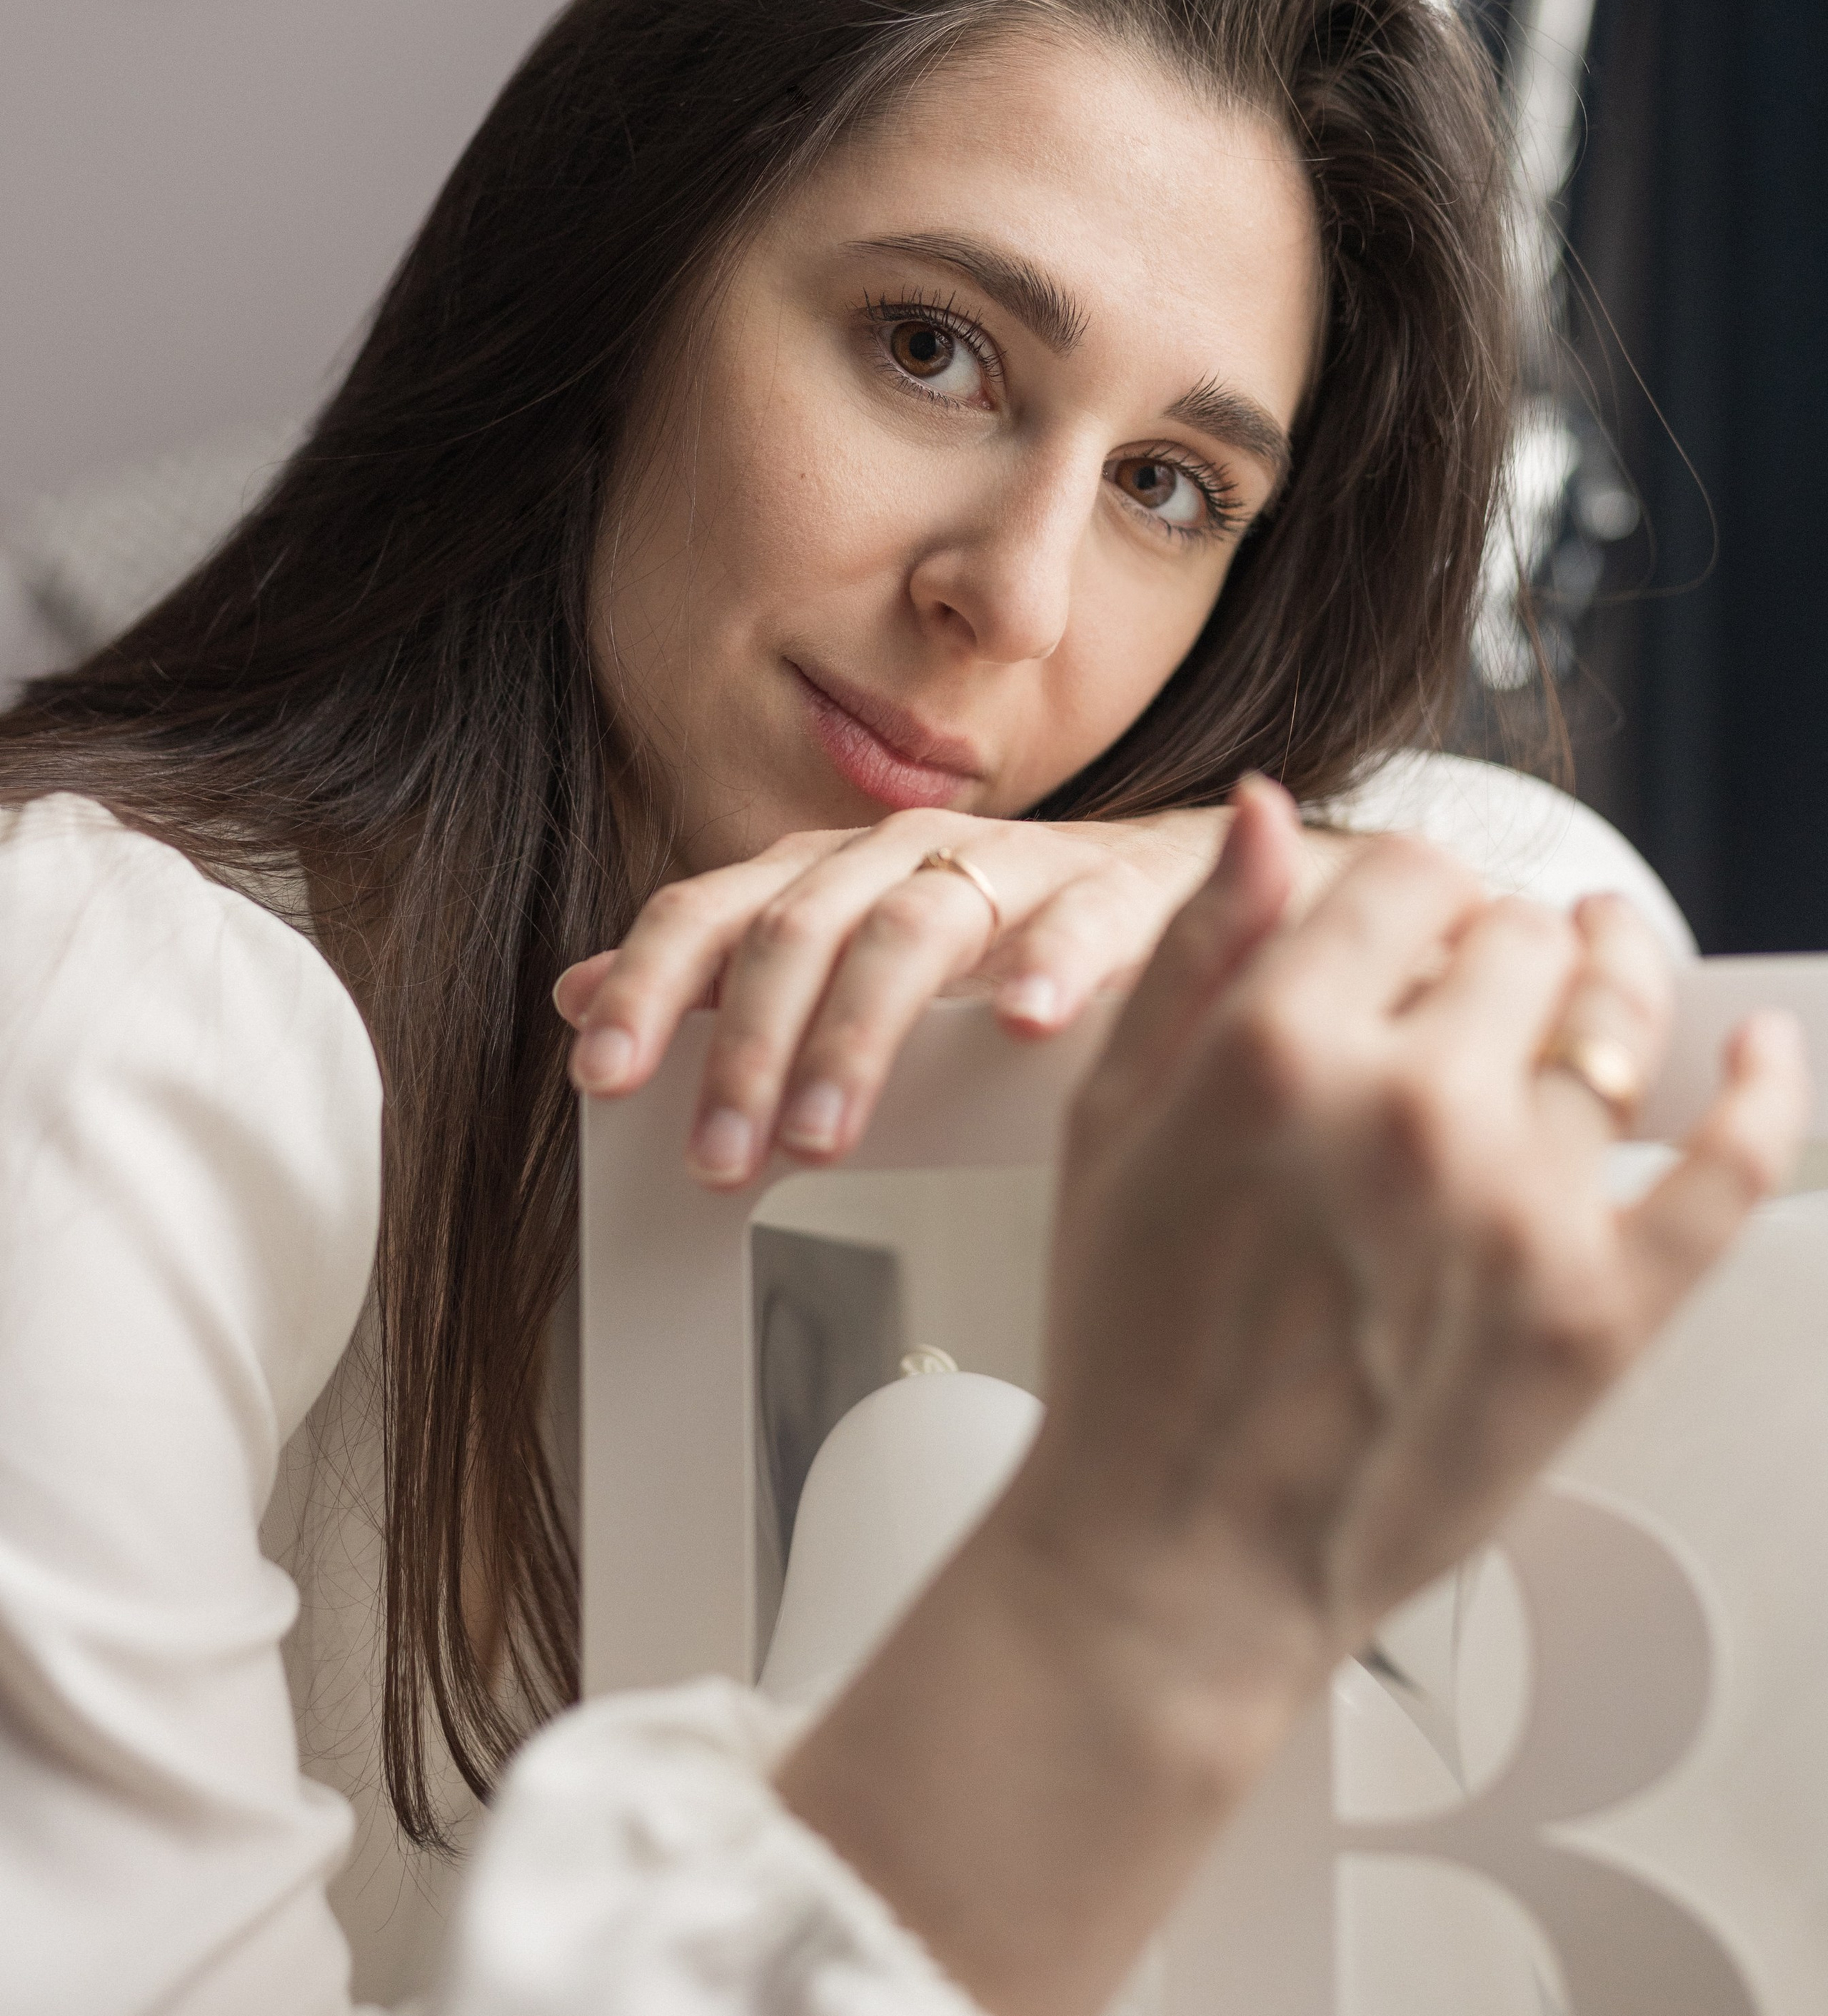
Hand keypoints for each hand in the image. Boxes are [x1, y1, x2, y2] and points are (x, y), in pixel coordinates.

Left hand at [555, 804, 1341, 1186]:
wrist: (1201, 880)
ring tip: (820, 1133)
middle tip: (718, 1160)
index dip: (648, 987)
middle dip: (746, 1049)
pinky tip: (1021, 1025)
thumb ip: (725, 973)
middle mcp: (909, 855)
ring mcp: (1018, 865)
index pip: (713, 911)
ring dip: (857, 1035)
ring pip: (913, 930)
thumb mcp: (850, 949)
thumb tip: (570, 997)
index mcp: (834, 874)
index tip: (597, 1078)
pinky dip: (1049, 964)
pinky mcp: (1128, 885)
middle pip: (800, 930)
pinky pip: (1083, 918)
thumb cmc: (1013, 927)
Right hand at [1025, 777, 1806, 1664]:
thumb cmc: (1132, 1355)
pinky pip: (1728, 1169)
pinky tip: (1759, 1050)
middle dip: (1497, 944)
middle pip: (1520, 939)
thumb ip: (1199, 953)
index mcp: (1280, 1053)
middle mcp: (1411, 1113)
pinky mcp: (1602, 1313)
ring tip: (1606, 969)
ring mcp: (1519, 1213)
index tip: (1414, 920)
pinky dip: (1764, 1093)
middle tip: (1479, 982)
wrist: (1178, 1559)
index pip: (1411, 876)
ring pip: (1617, 1030)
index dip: (1414, 888)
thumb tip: (1272, 813)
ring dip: (1610, 986)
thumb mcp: (1110, 1124)